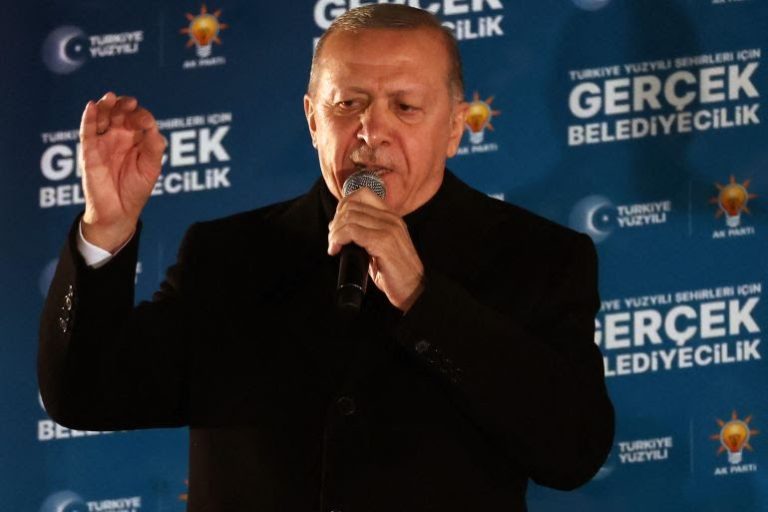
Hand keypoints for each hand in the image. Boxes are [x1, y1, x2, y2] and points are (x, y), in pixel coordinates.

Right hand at [79, 92, 165, 251]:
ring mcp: (104, 142)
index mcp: (137, 139)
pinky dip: (89, 118)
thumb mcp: (151, 167)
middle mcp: (120, 137)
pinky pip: (87, 130)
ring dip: (106, 106)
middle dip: (124, 105)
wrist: (119, 211)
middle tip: (129, 104)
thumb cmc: (136, 189)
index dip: (141, 116)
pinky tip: (92, 106)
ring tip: (110, 98)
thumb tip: (152, 125)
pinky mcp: (89, 150)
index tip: (146, 123)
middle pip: (120, 113)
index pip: (139, 119)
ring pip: (102, 117)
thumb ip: (154, 146)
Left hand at [328, 188, 424, 311]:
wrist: (414, 289)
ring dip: (335, 232)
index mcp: (392, 217)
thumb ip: (366, 234)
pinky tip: (336, 250)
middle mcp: (391, 219)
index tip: (338, 225)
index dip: (343, 206)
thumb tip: (341, 230)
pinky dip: (338, 239)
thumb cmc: (395, 273)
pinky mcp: (383, 242)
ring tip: (334, 245)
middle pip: (352, 205)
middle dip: (336, 221)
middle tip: (333, 239)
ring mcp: (389, 229)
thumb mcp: (381, 247)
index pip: (363, 194)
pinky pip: (351, 231)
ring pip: (349, 217)